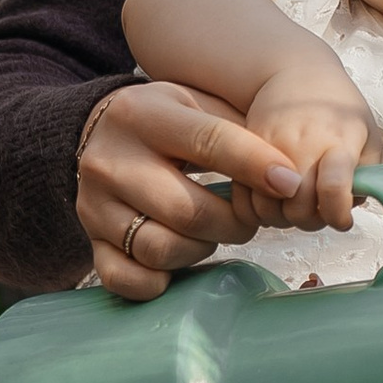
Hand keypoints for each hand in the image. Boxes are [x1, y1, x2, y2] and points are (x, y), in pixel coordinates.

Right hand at [76, 77, 306, 298]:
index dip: (255, 165)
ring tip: (212, 233)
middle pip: (187, 211)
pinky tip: (177, 264)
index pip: (209, 143)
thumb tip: (291, 174)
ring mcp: (93, 204)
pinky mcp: (90, 238)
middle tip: (250, 220)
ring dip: (200, 250)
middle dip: (233, 223)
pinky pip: (122, 277)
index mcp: (143, 114)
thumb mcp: (199, 102)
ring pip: (159, 248)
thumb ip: (240, 126)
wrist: (100, 130)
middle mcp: (110, 159)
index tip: (290, 183)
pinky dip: (157, 281)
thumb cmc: (168, 119)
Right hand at [247, 71, 369, 234]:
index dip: (337, 214)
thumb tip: (351, 207)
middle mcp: (301, 145)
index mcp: (337, 141)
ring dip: (283, 218)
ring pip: (268, 210)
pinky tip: (271, 198)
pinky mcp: (244, 152)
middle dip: (310, 220)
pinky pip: (243, 198)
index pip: (334, 188)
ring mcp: (268, 148)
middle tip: (316, 211)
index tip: (341, 218)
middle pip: (298, 209)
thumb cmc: (336, 109)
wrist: (297, 76)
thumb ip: (368, 175)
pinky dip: (255, 209)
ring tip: (294, 203)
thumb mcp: (367, 136)